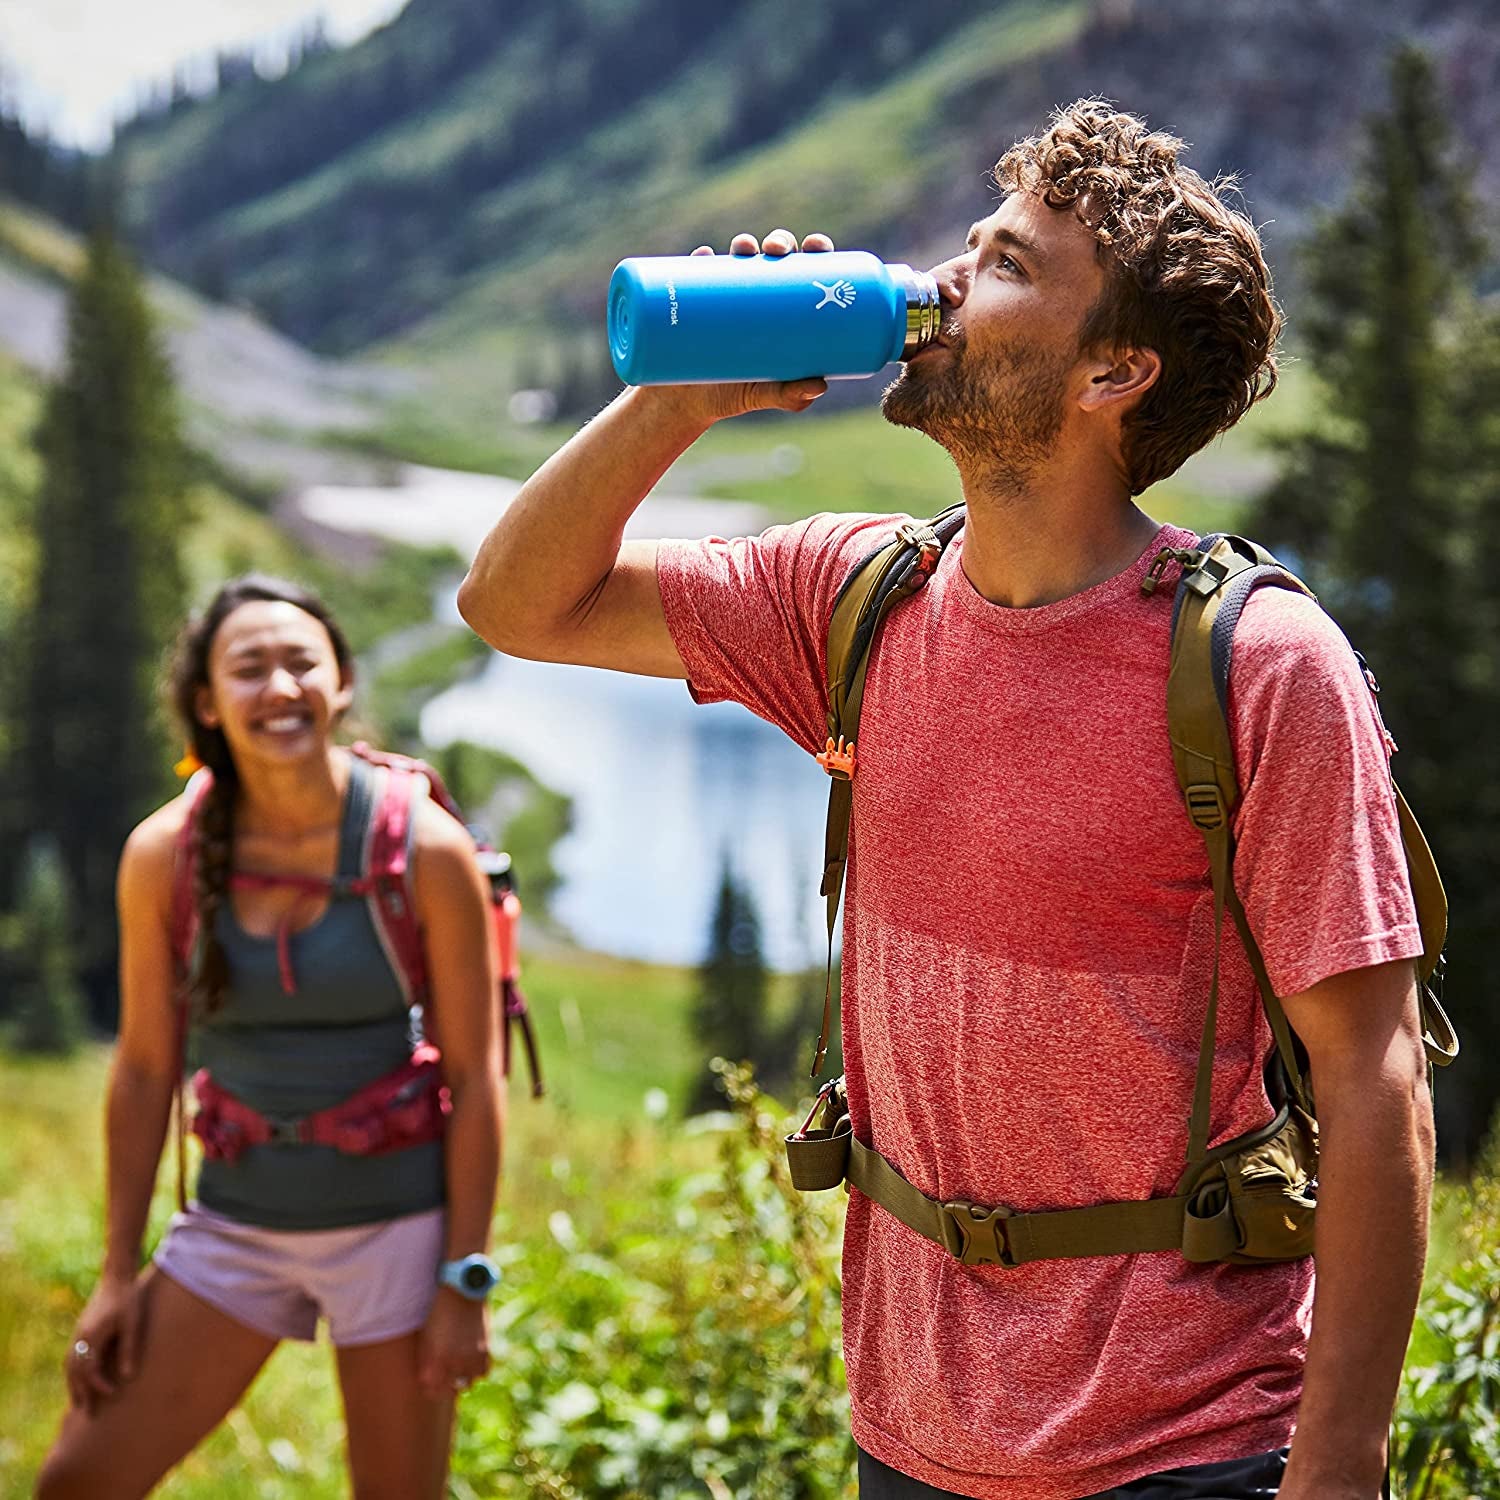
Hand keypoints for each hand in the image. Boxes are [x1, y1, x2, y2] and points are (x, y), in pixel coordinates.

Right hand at [65, 1270, 145, 1413]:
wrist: (117, 1276)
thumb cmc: (128, 1298)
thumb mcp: (132, 1323)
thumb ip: (129, 1349)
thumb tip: (127, 1378)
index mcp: (92, 1336)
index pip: (90, 1370)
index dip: (98, 1385)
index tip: (111, 1395)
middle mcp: (80, 1337)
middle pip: (74, 1372)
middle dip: (80, 1393)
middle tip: (86, 1413)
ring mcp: (78, 1333)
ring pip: (70, 1366)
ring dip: (73, 1385)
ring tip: (78, 1403)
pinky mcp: (81, 1330)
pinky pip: (72, 1357)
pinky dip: (73, 1373)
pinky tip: (80, 1380)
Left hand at [417, 1289, 489, 1400]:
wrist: (462, 1290)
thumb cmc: (438, 1312)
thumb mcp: (426, 1337)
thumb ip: (426, 1362)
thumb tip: (427, 1381)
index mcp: (436, 1360)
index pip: (433, 1391)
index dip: (430, 1391)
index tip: (429, 1386)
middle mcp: (455, 1362)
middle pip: (450, 1391)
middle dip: (445, 1388)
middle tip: (442, 1380)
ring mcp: (472, 1357)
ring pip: (468, 1384)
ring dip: (462, 1380)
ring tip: (457, 1371)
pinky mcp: (486, 1349)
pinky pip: (483, 1372)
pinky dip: (477, 1371)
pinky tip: (471, 1363)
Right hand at [643, 227, 834, 424]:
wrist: (687, 402)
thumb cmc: (736, 393)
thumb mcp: (765, 395)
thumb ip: (790, 396)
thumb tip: (818, 386)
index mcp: (784, 307)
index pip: (806, 269)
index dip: (815, 248)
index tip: (817, 246)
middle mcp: (757, 293)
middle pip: (774, 255)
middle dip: (780, 241)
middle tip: (776, 251)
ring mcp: (725, 293)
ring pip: (738, 256)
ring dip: (744, 243)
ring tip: (744, 250)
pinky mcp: (693, 300)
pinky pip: (697, 271)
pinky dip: (701, 260)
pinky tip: (705, 256)